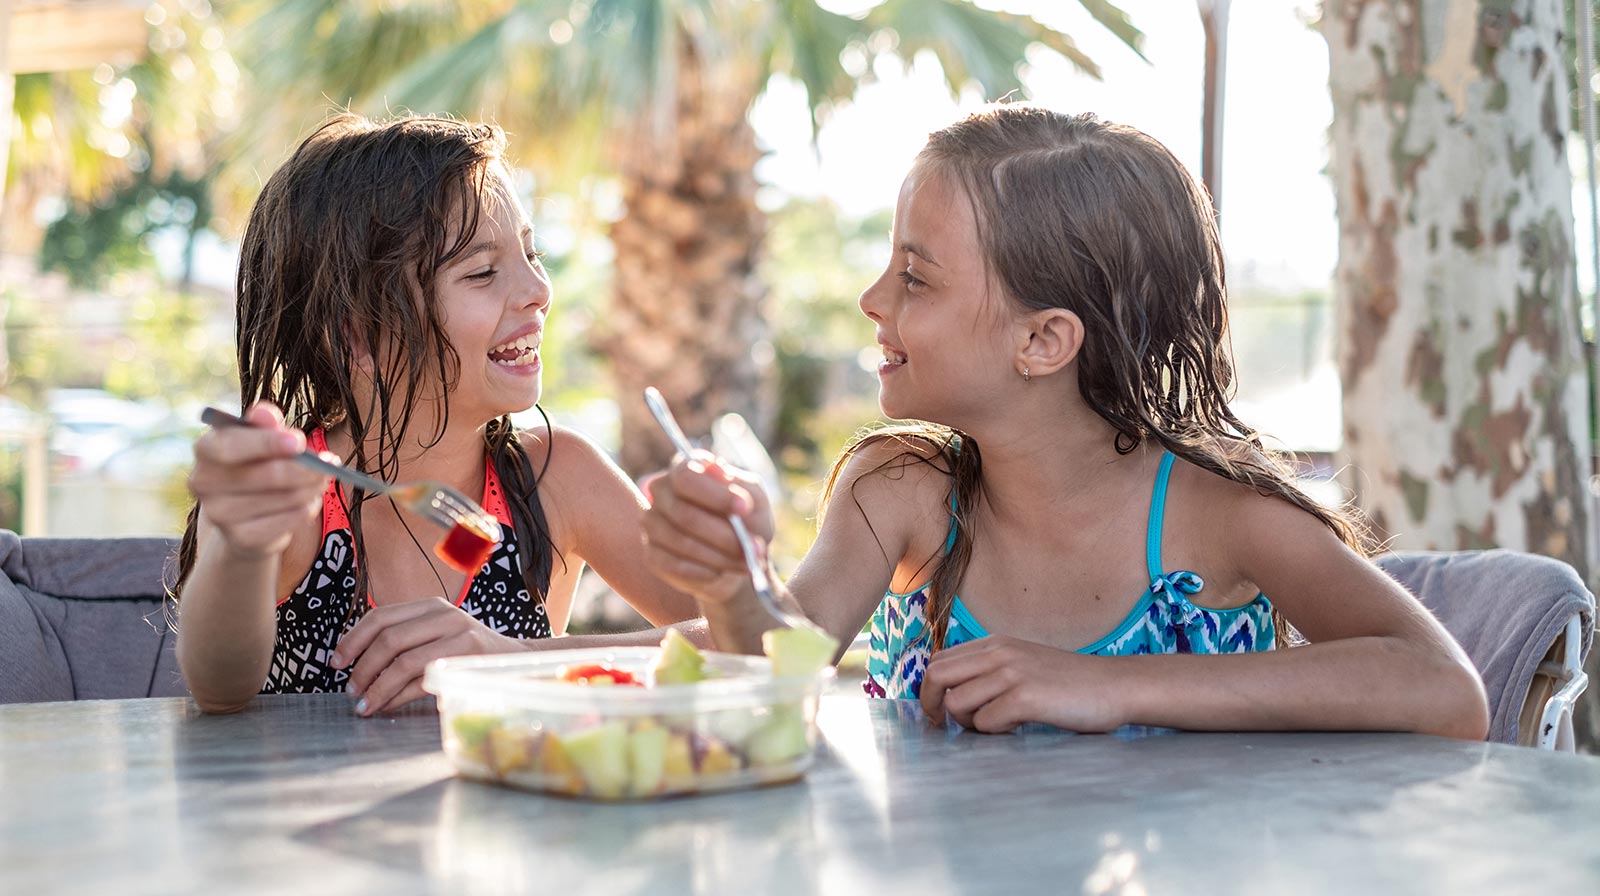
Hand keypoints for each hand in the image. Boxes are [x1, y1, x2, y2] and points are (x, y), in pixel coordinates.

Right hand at [189, 401, 328, 557]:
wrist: (245, 516)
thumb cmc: (256, 465)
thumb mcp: (260, 437)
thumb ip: (263, 423)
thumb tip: (266, 414)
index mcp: (205, 449)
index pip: (231, 446)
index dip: (267, 443)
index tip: (299, 441)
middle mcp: (203, 483)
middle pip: (267, 474)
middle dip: (306, 468)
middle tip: (329, 463)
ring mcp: (219, 514)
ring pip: (286, 497)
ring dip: (313, 487)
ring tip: (321, 479)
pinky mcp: (241, 539)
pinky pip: (290, 519)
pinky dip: (308, 508)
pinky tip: (308, 501)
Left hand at [332, 597, 519, 714]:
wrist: (517, 661)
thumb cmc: (468, 653)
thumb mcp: (437, 634)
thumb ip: (406, 639)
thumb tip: (356, 662)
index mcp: (431, 606)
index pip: (381, 616)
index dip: (353, 639)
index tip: (336, 661)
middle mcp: (445, 615)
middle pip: (389, 638)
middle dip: (363, 667)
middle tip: (351, 688)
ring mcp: (459, 636)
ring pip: (404, 661)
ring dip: (377, 687)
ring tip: (364, 704)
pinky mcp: (467, 660)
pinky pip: (422, 681)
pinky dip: (398, 696)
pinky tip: (386, 706)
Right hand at [639, 451, 774, 609]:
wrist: (734, 558)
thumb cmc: (745, 522)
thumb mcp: (755, 502)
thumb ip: (742, 487)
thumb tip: (720, 471)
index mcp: (685, 468)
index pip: (687, 477)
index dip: (716, 494)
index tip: (745, 507)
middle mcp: (662, 490)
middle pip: (684, 514)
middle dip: (724, 535)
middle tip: (755, 548)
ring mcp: (652, 522)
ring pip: (682, 542)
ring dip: (720, 557)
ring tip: (746, 564)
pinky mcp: (652, 554)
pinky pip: (675, 565)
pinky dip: (704, 571)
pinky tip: (721, 572)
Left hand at [919, 635, 1124, 733]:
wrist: (1116, 686)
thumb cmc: (1071, 684)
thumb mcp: (1025, 663)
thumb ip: (991, 671)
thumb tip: (951, 697)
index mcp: (995, 644)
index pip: (939, 661)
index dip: (929, 689)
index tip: (937, 712)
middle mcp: (999, 653)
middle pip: (936, 676)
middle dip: (931, 705)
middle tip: (942, 727)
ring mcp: (1012, 674)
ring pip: (956, 703)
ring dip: (968, 724)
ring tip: (995, 727)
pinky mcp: (1025, 697)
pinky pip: (985, 722)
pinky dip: (994, 732)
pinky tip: (1016, 728)